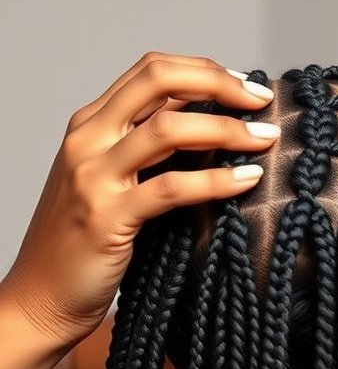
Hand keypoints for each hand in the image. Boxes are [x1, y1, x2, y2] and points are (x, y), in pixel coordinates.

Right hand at [0, 53, 277, 351]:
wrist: (41, 299)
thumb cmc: (84, 243)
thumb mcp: (112, 181)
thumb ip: (148, 149)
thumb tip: (214, 127)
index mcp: (88, 125)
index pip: (151, 71)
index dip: (203, 69)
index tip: (244, 86)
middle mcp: (87, 140)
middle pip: (158, 80)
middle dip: (219, 83)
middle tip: (261, 100)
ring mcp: (93, 177)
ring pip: (169, 129)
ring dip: (227, 129)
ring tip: (265, 140)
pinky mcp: (107, 218)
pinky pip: (172, 188)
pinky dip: (217, 180)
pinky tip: (246, 180)